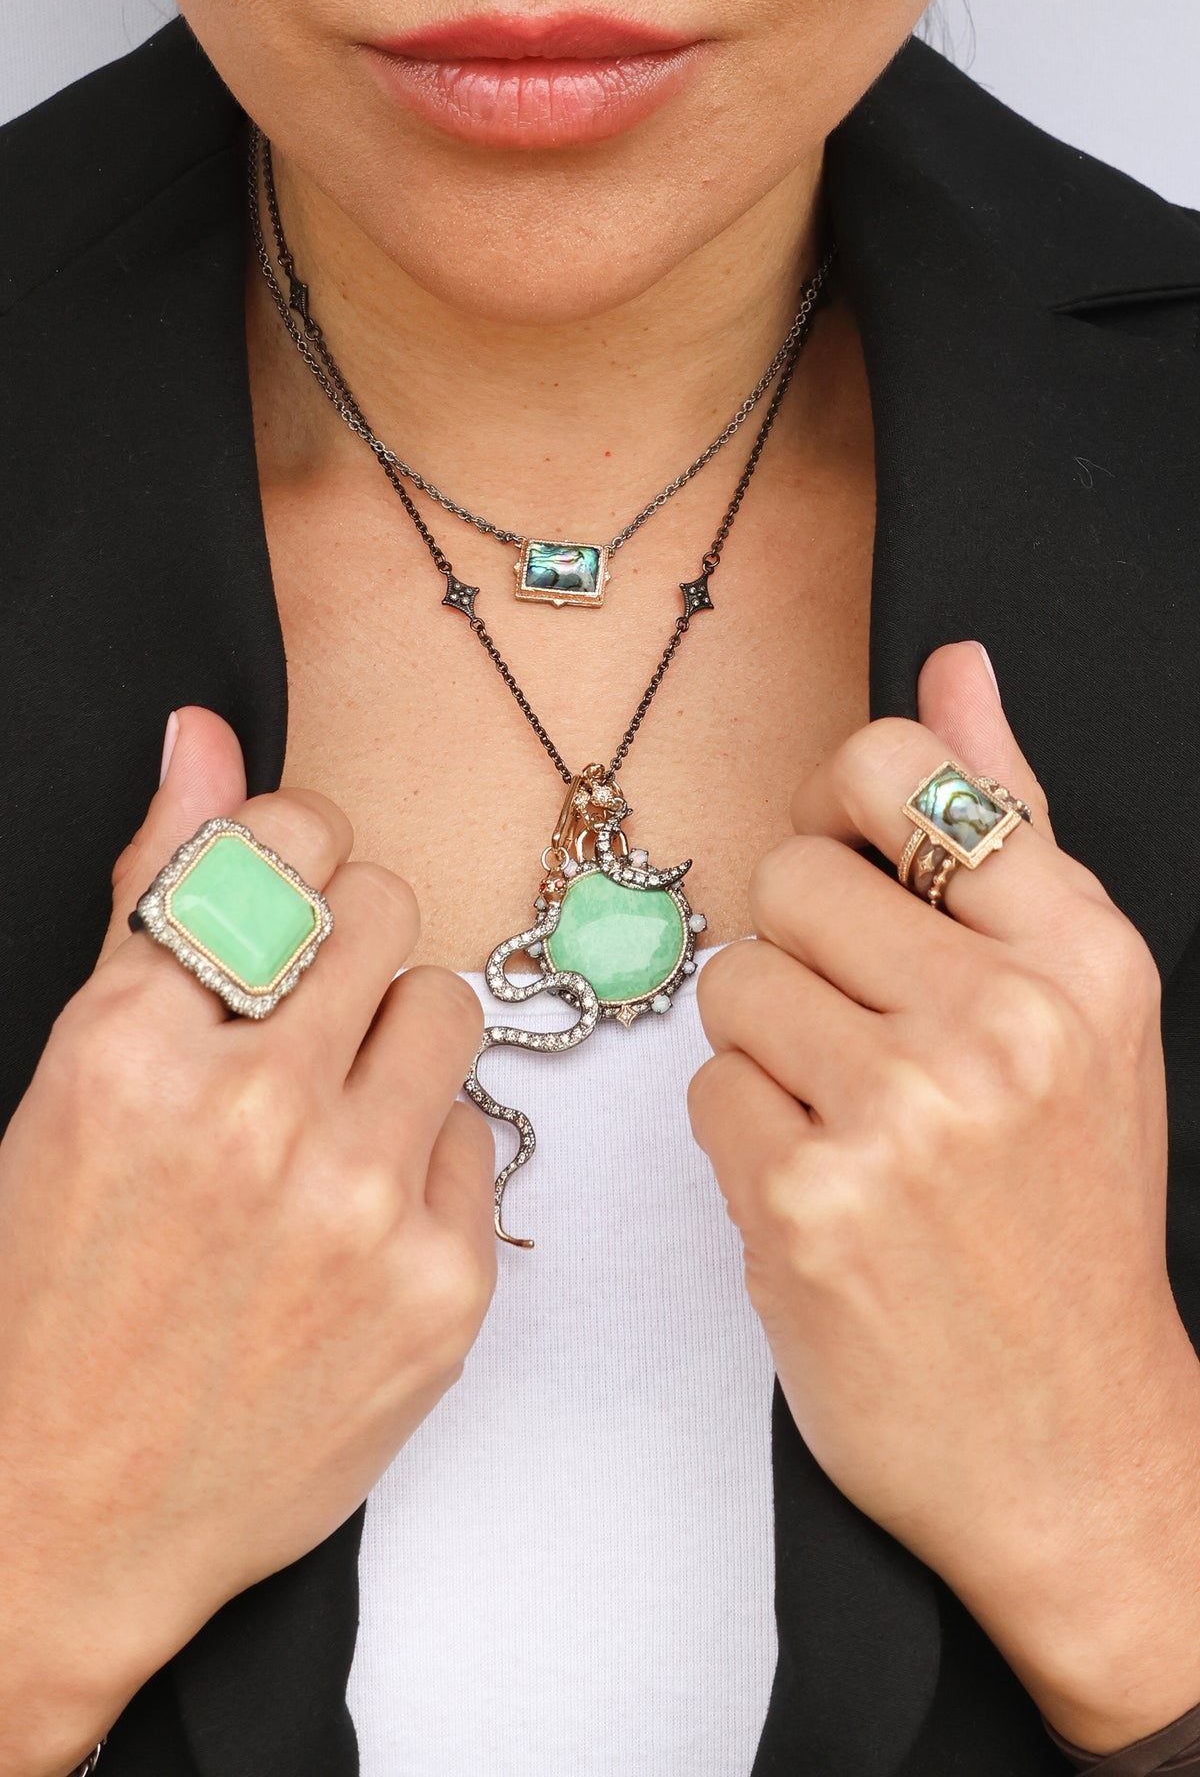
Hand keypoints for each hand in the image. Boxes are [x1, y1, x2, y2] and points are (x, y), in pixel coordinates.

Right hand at [0, 708, 495, 1776]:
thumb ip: (151, 898)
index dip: (294, 856)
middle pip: (389, 910)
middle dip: (346, 947)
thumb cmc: (59, 1289)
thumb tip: (204, 736)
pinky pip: (477, 1129)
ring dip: (397, 1036)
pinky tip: (355, 1210)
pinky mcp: (443, 1287)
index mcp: (137, 1047)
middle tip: (302, 1020)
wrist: (74, 1510)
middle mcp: (257, 1115)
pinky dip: (423, 1150)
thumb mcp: (72, 1079)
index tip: (286, 895)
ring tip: (331, 1110)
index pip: (291, 843)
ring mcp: (361, 1205)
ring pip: (447, 1005)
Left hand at [690, 641, 1199, 1753]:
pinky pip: (708, 1089)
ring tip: (845, 1118)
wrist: (1070, 1434)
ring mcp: (899, 1111)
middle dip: (801, 951)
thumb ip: (1010, 831)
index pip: (896, 771)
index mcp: (1076, 954)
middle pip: (786, 876)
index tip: (846, 870)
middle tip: (858, 1037)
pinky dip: (746, 1133)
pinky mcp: (805, 1199)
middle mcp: (998, 1020)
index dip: (838, 811)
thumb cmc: (1066, 1219)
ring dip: (767, 1048)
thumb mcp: (1084, 1012)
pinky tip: (819, 1187)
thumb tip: (957, 669)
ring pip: (733, 981)